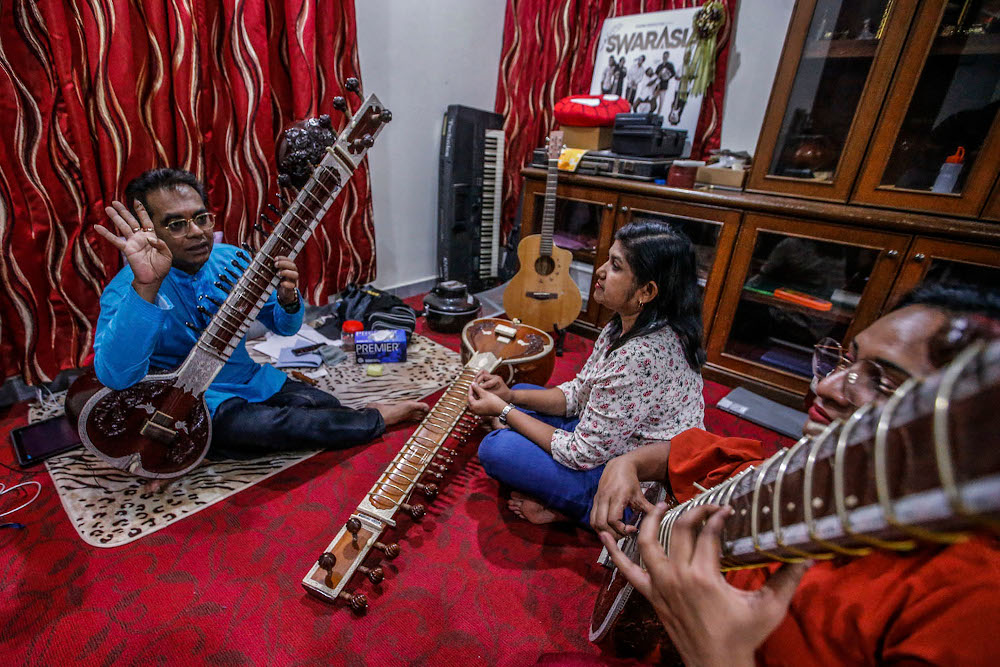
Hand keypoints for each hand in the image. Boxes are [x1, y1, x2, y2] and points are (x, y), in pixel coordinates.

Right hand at [95, 201, 171, 288]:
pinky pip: (115, 240)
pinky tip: (98, 227)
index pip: (146, 221)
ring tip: (107, 208)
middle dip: (123, 211)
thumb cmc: (161, 267)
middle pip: (131, 221)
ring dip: (116, 217)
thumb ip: (161, 244)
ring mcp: (133, 243)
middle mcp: (140, 237)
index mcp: (151, 236)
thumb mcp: (167, 254)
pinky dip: (106, 233)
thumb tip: (150, 238)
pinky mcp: (127, 249)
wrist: (153, 279)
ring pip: (123, 227)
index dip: (141, 211)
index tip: (136, 201)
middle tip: (114, 202)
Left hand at [273, 255, 298, 305]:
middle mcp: (293, 273)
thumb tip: (259, 259)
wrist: (283, 293)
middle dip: (284, 264)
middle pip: (293, 266)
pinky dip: (287, 284)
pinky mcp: (292, 288)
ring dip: (286, 272)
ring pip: (295, 275)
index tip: (275, 259)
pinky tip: (281, 283)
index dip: (283, 258)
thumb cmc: (278, 281)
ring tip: (278, 274)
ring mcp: (293, 281)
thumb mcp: (274, 273)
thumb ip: (270, 267)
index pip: (289, 260)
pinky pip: (292, 285)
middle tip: (275, 265)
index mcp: (289, 268)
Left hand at [467, 381, 507, 416]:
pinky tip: (480, 396)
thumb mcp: (485, 393)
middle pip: (470, 400)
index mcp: (473, 406)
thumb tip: (472, 384)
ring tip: (477, 390)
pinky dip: (477, 400)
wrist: (502, 410)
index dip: (470, 389)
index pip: (469, 396)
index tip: (472, 384)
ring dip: (474, 397)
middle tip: (473, 387)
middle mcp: (474, 410)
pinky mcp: (481, 412)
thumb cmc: (494, 401)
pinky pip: (476, 405)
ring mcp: (477, 412)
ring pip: (473, 403)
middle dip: (472, 393)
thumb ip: (477, 388)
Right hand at [473, 371, 512, 402]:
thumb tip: (477, 392)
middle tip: (474, 386)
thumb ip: (486, 392)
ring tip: (474, 383)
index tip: (475, 390)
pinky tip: (476, 382)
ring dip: (477, 377)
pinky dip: (479, 376)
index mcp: (497, 380)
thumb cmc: (503, 395)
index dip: (480, 387)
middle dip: (478, 381)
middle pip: (483, 375)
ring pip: (483, 372)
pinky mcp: (490, 377)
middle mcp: (494, 376)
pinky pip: (483, 373)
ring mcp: (492, 376)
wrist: (508, 394)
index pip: (486, 382)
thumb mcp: (495, 395)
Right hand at [590, 455, 654, 536]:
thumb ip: (649, 509)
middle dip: (612, 534)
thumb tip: (661, 518)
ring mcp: (598, 499)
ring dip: (604, 532)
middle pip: (601, 523)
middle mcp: (605, 498)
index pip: (613, 519)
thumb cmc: (630, 481)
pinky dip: (599, 527)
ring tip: (616, 534)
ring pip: (594, 522)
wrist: (619, 467)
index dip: (622, 529)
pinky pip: (592, 518)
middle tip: (623, 536)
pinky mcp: (595, 500)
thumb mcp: (640, 496)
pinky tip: (609, 528)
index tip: (632, 529)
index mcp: (617, 496)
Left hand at [599, 503, 808, 666]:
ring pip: (648, 543)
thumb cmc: (743, 636)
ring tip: (658, 504)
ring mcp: (660, 585)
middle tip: (704, 504)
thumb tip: (810, 555)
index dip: (718, 516)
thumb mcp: (769, 607)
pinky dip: (614, 552)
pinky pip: (627, 570)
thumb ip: (787, 578)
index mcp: (704, 577)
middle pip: (680, 531)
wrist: (716, 665)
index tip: (728, 508)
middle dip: (692, 511)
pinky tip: (604, 533)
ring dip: (651, 520)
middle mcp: (677, 576)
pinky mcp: (650, 595)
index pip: (709, 533)